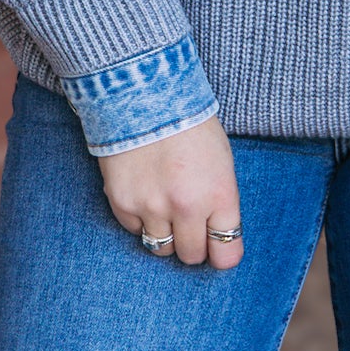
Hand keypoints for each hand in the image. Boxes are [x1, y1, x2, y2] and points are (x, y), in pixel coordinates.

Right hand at [98, 115, 244, 267]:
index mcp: (219, 193)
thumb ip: (221, 202)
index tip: (217, 245)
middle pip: (192, 256)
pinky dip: (140, 219)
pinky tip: (144, 191)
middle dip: (192, 243)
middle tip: (189, 222)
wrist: (144, 94)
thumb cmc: (190, 124)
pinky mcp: (122, 203)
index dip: (222, 252)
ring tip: (165, 206)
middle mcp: (187, 207)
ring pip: (161, 250)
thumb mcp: (222, 161)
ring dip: (165, 234)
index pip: (227, 253)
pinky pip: (134, 231)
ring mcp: (152, 207)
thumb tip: (217, 239)